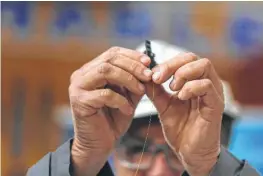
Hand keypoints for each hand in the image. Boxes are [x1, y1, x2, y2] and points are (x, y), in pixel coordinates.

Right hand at [69, 47, 152, 175]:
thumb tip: (149, 67)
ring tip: (141, 90)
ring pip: (105, 71)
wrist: (99, 144)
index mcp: (92, 70)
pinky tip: (128, 109)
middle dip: (133, 66)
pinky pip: (104, 94)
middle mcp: (82, 75)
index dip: (132, 55)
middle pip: (109, 59)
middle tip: (148, 75)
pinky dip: (120, 100)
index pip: (112, 53)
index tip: (148, 62)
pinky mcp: (79, 101)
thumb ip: (135, 82)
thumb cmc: (113, 119)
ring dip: (128, 79)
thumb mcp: (128, 96)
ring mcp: (78, 87)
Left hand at [145, 53, 223, 175]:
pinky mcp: (216, 104)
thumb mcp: (163, 106)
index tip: (152, 74)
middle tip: (159, 77)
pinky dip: (191, 87)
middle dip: (173, 64)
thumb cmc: (180, 129)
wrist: (190, 152)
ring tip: (172, 88)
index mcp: (194, 81)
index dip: (167, 63)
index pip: (184, 59)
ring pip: (204, 66)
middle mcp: (206, 83)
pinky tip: (180, 97)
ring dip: (183, 74)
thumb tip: (144, 75)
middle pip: (194, 57)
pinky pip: (207, 85)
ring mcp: (213, 92)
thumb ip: (156, 91)